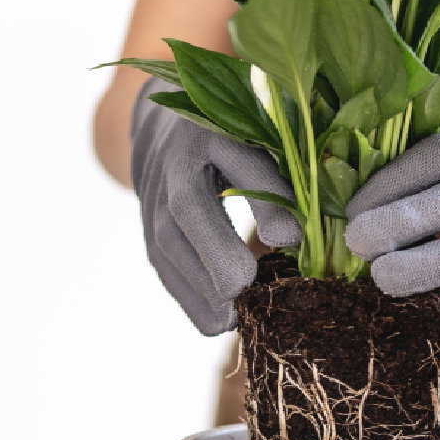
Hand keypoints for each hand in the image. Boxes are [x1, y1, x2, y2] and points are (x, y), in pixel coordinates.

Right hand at [130, 81, 300, 333]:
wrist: (165, 117)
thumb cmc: (234, 132)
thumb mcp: (264, 140)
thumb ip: (280, 181)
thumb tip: (293, 239)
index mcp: (215, 127)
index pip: (239, 158)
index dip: (263, 196)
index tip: (287, 239)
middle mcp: (176, 156)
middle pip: (188, 206)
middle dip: (215, 252)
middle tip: (242, 292)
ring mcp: (152, 188)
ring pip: (165, 238)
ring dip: (196, 286)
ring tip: (227, 322)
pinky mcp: (146, 217)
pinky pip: (160, 258)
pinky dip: (185, 294)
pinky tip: (211, 322)